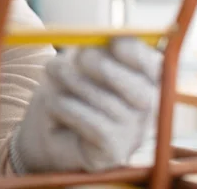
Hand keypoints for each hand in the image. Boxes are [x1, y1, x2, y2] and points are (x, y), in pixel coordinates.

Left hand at [11, 37, 161, 172]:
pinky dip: (69, 109)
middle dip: (104, 66)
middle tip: (77, 57)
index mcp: (143, 80)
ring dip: (75, 85)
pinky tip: (55, 106)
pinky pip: (96, 125)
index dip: (136, 54)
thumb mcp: (75, 63)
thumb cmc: (65, 91)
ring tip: (53, 78)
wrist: (42, 130)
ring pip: (110, 105)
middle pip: (140, 88)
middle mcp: (146, 109)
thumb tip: (96, 45)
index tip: (113, 42)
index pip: (153, 65)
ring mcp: (133, 134)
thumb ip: (91, 53)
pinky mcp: (114, 153)